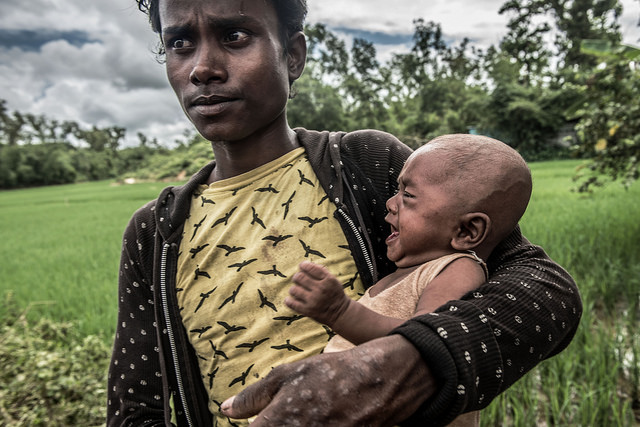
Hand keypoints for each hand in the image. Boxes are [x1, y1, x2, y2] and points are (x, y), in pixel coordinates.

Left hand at [220, 335, 434, 425]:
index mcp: (276, 422)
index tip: (254, 420)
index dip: (251, 426)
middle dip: (270, 425)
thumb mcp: (287, 375)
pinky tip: (314, 419)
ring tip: (299, 415)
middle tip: (278, 416)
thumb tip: (226, 409)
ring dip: (288, 426)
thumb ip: (253, 396)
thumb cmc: (330, 374)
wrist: (377, 383)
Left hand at [285, 261, 350, 326]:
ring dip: (294, 289)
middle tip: (298, 279)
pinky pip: (291, 303)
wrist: (340, 313)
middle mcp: (321, 289)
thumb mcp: (333, 280)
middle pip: (299, 277)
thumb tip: (305, 264)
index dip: (303, 265)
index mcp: (328, 280)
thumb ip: (321, 271)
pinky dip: (288, 300)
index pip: (310, 268)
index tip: (302, 266)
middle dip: (297, 276)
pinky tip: (291, 299)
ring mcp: (314, 301)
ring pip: (294, 290)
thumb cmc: (334, 293)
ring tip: (297, 290)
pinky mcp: (308, 311)